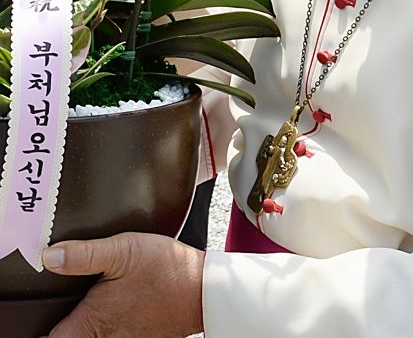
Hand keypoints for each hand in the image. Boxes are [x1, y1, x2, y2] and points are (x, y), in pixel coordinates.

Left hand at [41, 232, 204, 337]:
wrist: (204, 288)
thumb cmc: (166, 270)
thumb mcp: (123, 250)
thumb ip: (84, 254)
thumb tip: (50, 257)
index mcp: (92, 322)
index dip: (42, 331)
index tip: (43, 314)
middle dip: (66, 325)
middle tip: (69, 303)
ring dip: (88, 325)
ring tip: (95, 303)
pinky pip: (113, 336)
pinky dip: (108, 326)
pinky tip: (115, 307)